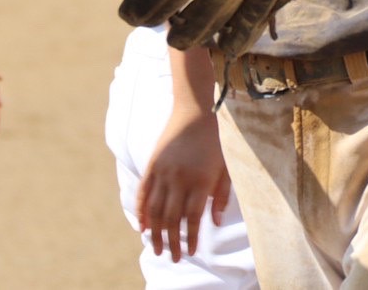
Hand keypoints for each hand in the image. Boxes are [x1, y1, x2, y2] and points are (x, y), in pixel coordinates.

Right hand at [137, 107, 231, 262]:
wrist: (197, 110)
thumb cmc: (217, 140)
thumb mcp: (226, 167)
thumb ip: (221, 196)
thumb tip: (215, 223)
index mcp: (200, 181)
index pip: (192, 218)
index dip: (190, 238)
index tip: (190, 252)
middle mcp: (179, 179)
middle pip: (172, 219)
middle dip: (172, 241)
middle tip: (172, 258)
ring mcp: (163, 172)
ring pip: (156, 209)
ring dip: (155, 232)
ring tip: (156, 248)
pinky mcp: (153, 164)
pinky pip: (144, 193)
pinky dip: (141, 211)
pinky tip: (142, 226)